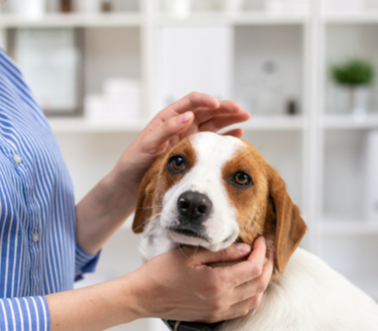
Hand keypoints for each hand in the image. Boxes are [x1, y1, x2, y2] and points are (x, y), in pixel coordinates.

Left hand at [114, 92, 250, 191]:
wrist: (131, 182)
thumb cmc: (135, 161)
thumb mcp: (148, 144)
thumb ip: (167, 130)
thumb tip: (188, 115)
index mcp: (168, 118)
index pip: (191, 102)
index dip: (205, 100)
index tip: (217, 104)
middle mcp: (181, 125)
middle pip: (207, 111)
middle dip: (225, 108)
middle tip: (241, 109)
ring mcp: (188, 137)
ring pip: (213, 123)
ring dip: (229, 120)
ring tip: (245, 117)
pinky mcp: (194, 151)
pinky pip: (212, 139)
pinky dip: (225, 135)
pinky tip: (237, 134)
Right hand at [127, 237, 273, 322]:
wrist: (144, 297)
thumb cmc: (162, 271)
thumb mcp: (191, 254)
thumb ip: (221, 252)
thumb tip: (245, 249)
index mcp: (217, 283)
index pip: (253, 268)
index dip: (261, 252)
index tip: (261, 239)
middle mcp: (222, 301)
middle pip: (259, 285)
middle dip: (267, 265)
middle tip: (266, 250)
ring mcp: (218, 312)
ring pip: (255, 300)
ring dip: (262, 282)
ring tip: (260, 265)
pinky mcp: (213, 317)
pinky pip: (243, 310)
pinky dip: (252, 296)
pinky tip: (248, 283)